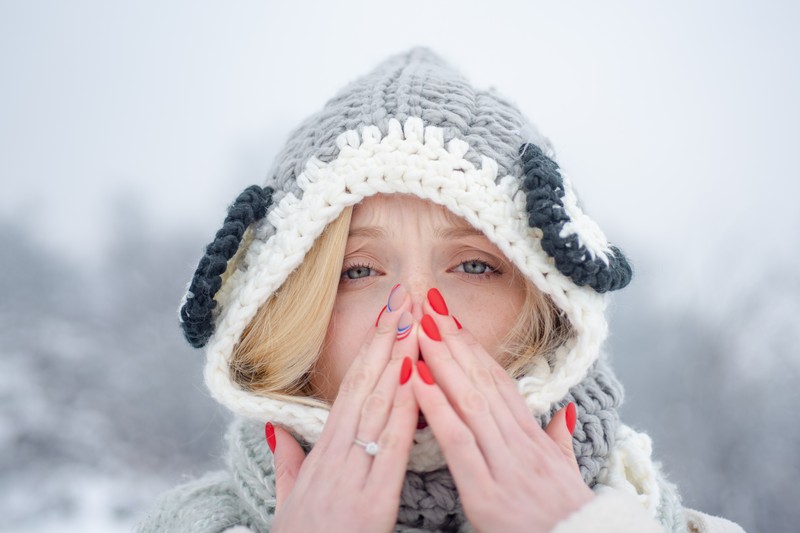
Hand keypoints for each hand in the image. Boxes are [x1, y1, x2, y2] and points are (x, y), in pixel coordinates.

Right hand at [269, 288, 418, 532]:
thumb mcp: (286, 500)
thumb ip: (285, 461)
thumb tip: (273, 427)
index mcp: (321, 455)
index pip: (351, 389)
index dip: (370, 350)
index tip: (387, 315)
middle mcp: (336, 457)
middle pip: (365, 387)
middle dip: (386, 339)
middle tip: (404, 298)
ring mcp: (353, 476)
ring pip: (378, 407)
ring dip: (398, 360)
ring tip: (413, 321)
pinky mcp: (372, 502)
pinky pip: (391, 448)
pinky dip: (403, 411)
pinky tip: (414, 378)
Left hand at [411, 289, 593, 532]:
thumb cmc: (569, 519)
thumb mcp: (567, 475)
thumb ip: (560, 442)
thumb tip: (565, 413)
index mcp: (533, 439)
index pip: (499, 383)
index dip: (474, 348)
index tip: (451, 318)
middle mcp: (520, 444)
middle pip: (482, 381)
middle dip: (454, 340)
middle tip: (429, 303)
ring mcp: (504, 465)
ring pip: (470, 402)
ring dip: (442, 361)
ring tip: (419, 327)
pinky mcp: (486, 492)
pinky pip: (458, 442)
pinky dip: (436, 408)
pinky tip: (416, 379)